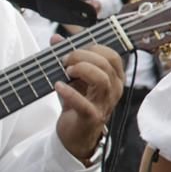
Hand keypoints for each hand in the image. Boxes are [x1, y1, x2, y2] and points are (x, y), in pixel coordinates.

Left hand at [52, 43, 123, 162]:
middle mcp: (114, 88)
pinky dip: (69, 92)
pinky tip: (57, 86)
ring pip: (102, 79)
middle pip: (107, 63)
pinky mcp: (92, 117)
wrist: (74, 134)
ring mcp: (105, 103)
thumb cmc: (77, 103)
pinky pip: (84, 103)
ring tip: (66, 72)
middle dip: (83, 56)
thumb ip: (67, 57)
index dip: (92, 47)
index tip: (72, 49)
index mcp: (114, 77)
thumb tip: (56, 37)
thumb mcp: (73, 78)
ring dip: (81, 70)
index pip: (111, 55)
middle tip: (65, 61)